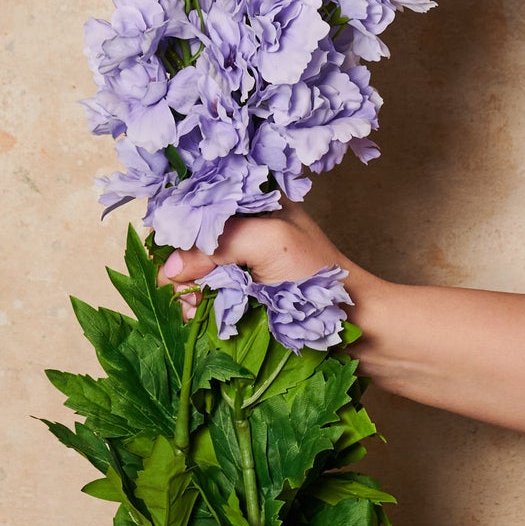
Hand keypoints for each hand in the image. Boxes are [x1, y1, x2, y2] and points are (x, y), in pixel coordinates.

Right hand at [158, 200, 362, 319]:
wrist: (354, 325)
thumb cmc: (318, 276)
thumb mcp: (269, 242)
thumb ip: (220, 244)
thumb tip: (170, 268)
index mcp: (251, 200)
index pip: (196, 201)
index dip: (177, 223)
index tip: (173, 250)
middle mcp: (240, 227)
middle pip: (186, 239)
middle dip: (180, 263)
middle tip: (190, 288)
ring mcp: (237, 263)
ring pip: (188, 272)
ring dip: (186, 291)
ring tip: (196, 306)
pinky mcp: (236, 296)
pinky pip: (200, 298)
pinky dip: (195, 308)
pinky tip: (200, 317)